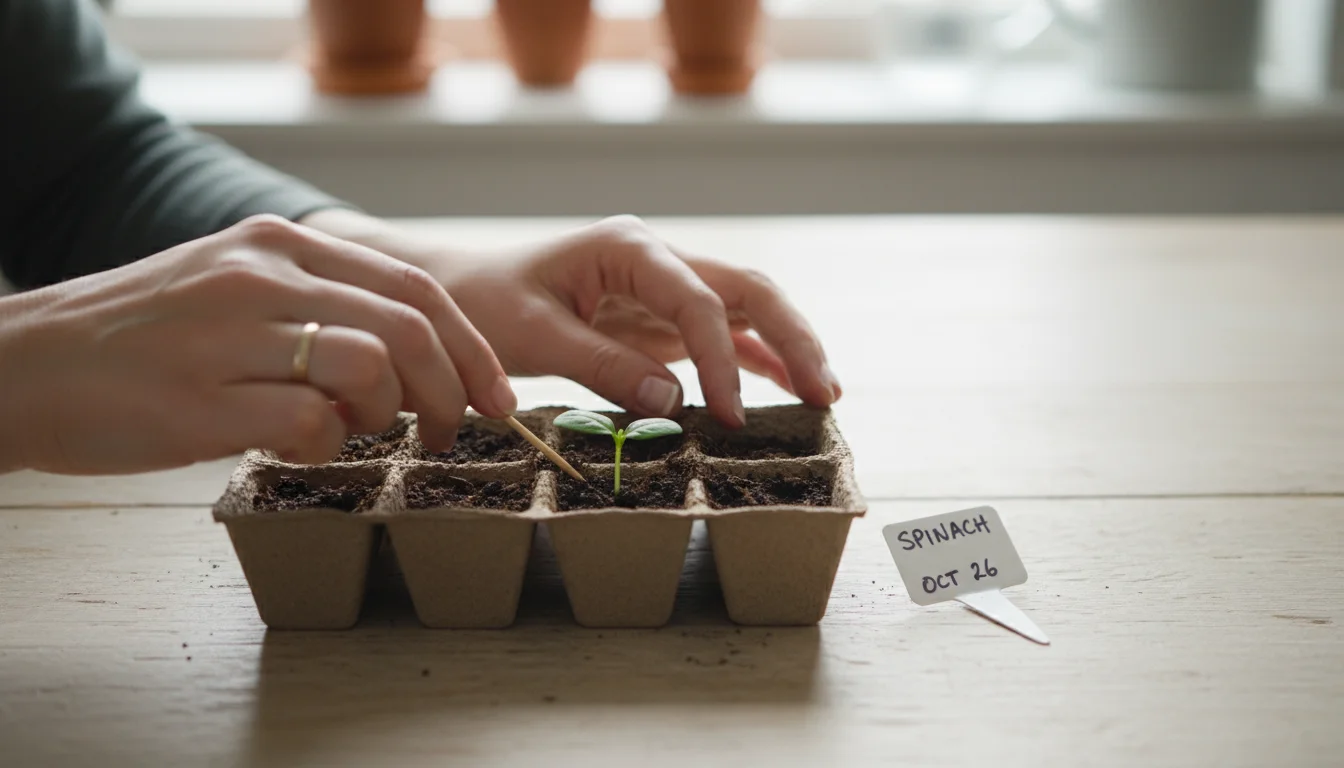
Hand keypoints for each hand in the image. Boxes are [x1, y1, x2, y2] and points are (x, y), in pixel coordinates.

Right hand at [0, 215, 514, 473]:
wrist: (25, 364)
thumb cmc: (145, 339)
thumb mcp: (235, 288)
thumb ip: (320, 305)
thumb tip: (413, 360)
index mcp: (278, 244)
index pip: (414, 288)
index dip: (472, 347)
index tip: (497, 393)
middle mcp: (262, 275)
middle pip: (411, 329)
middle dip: (454, 391)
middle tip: (454, 433)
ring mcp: (231, 333)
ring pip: (372, 369)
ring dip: (391, 419)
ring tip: (364, 437)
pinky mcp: (202, 398)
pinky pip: (312, 424)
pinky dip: (327, 446)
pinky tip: (299, 449)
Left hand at [303, 212, 840, 426]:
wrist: (459, 294)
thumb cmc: (486, 305)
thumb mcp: (535, 335)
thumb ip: (603, 366)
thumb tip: (675, 400)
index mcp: (629, 248)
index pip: (697, 300)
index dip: (721, 358)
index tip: (728, 416)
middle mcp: (657, 259)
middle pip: (745, 289)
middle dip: (791, 337)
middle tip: (823, 392)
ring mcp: (663, 287)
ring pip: (745, 309)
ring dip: (786, 347)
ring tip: (824, 394)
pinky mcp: (660, 318)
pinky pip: (721, 333)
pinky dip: (755, 359)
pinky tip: (787, 389)